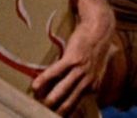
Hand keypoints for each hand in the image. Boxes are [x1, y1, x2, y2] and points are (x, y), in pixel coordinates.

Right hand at [32, 0, 115, 114]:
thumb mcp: (100, 66)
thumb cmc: (99, 44)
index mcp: (94, 85)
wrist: (100, 27)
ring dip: (50, 99)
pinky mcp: (72, 58)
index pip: (78, 104)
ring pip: (62, 90)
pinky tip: (35, 86)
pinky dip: (44, 80)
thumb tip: (93, 85)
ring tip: (39, 105)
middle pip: (70, 101)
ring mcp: (80, 69)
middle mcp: (88, 80)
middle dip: (57, 110)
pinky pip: (56, 72)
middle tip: (44, 113)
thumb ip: (96, 77)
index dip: (66, 111)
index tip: (56, 115)